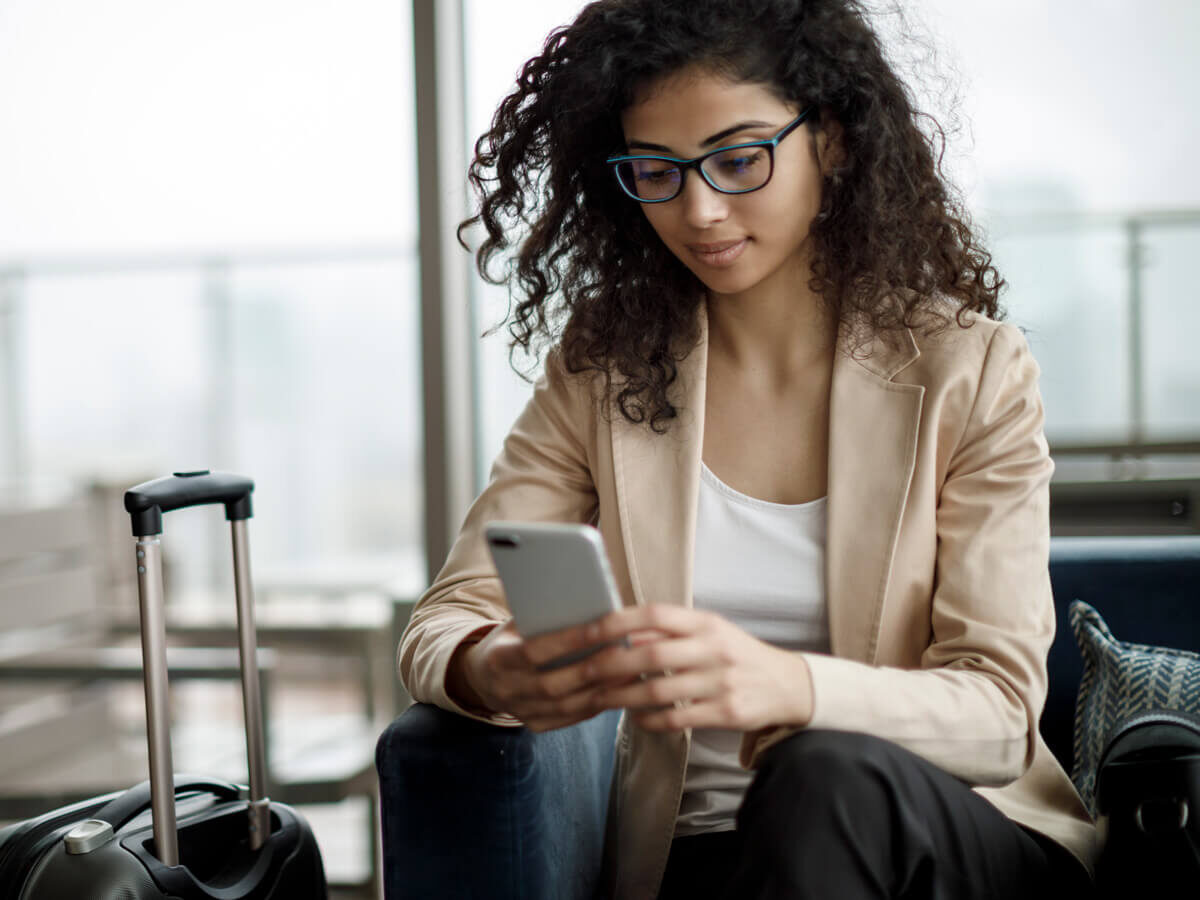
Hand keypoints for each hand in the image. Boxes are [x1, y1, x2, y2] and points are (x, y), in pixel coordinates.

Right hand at [449, 620, 638, 731]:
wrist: (482, 677)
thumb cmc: (511, 639)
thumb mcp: (516, 623)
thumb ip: (544, 616)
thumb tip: (591, 599)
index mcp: (498, 659)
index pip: (535, 650)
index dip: (570, 639)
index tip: (605, 625)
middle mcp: (507, 690)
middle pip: (555, 683)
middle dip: (596, 667)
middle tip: (630, 649)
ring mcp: (521, 712)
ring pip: (568, 705)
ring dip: (604, 688)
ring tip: (634, 669)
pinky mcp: (536, 725)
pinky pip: (572, 718)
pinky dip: (599, 703)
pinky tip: (621, 688)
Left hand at [577, 606, 814, 731]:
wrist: (787, 684)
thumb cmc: (737, 654)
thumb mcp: (709, 632)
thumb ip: (670, 632)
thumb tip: (626, 634)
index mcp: (706, 623)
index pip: (656, 614)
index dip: (618, 621)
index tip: (588, 632)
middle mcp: (713, 649)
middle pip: (651, 656)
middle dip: (610, 666)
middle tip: (583, 675)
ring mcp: (720, 682)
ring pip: (658, 692)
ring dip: (623, 698)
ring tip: (601, 699)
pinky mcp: (725, 713)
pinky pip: (677, 719)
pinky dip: (650, 721)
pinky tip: (636, 718)